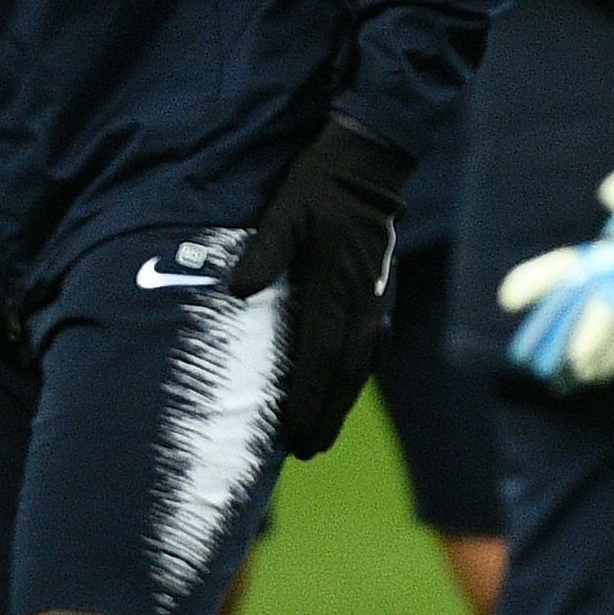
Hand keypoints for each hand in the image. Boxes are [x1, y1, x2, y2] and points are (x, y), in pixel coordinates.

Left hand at [225, 116, 412, 456]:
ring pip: (360, 365)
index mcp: (334, 288)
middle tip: (307, 451)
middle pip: (345, 375)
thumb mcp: (285, 213)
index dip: (307, 400)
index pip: (319, 359)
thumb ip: (263, 253)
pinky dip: (356, 375)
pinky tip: (347, 384)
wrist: (370, 164)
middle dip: (327, 416)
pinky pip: (370, 346)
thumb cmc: (320, 186)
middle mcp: (360, 303)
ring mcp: (373, 299)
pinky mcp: (377, 291)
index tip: (294, 435)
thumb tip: (236, 292)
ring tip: (324, 432)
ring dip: (342, 401)